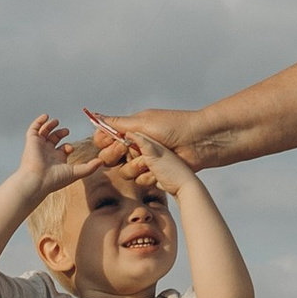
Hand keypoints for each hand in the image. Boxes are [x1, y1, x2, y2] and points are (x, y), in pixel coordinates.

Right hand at [14, 114, 83, 197]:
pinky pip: (33, 129)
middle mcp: (47, 153)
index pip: (62, 149)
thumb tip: (102, 162)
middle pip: (53, 139)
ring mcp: (38, 146)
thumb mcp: (76, 172)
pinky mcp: (31, 141)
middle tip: (67, 131)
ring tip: (56, 121)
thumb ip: (89, 167)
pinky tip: (46, 116)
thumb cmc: (55, 179)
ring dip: (49, 126)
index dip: (68, 146)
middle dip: (60, 134)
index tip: (71, 148)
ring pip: (43, 133)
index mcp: (56, 160)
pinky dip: (39, 121)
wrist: (38, 181)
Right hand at [85, 105, 205, 173]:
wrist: (201, 142)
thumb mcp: (144, 121)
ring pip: (125, 171)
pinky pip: (141, 181)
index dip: (104, 142)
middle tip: (131, 149)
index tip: (110, 141)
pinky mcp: (156, 174)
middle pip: (111, 158)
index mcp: (132, 130)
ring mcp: (146, 160)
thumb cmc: (175, 126)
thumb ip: (118, 123)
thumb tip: (95, 117)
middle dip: (118, 155)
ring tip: (149, 159)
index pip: (106, 139)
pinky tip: (160, 170)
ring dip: (135, 166)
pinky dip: (149, 176)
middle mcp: (136, 145)